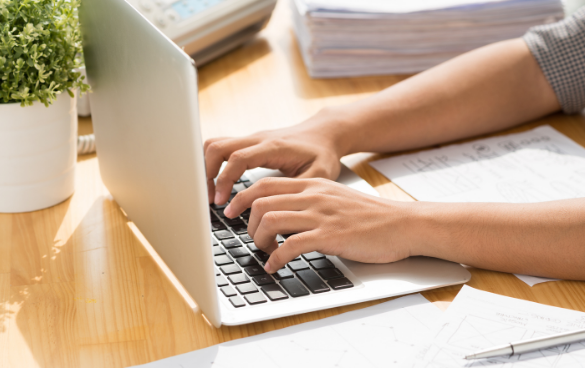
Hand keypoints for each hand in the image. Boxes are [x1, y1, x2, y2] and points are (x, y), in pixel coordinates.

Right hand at [203, 109, 351, 204]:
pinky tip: (219, 184)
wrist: (325, 133)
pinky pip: (223, 148)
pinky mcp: (250, 143)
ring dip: (208, 168)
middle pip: (217, 146)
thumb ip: (297, 190)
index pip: (238, 158)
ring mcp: (252, 139)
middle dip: (207, 173)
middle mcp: (258, 139)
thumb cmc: (323, 154)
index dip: (225, 180)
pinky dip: (215, 164)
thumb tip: (277, 210)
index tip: (221, 202)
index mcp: (273, 147)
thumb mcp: (318, 175)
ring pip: (215, 144)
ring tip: (212, 193)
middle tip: (210, 199)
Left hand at [223, 177, 413, 272]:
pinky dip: (275, 258)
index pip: (265, 184)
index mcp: (313, 184)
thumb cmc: (369, 216)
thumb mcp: (335, 198)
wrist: (402, 224)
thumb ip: (309, 201)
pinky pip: (290, 245)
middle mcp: (313, 195)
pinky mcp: (330, 236)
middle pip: (261, 200)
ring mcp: (321, 214)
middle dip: (246, 221)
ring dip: (258, 239)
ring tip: (263, 251)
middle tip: (249, 237)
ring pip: (270, 219)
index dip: (242, 198)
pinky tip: (275, 266)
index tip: (232, 211)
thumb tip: (281, 214)